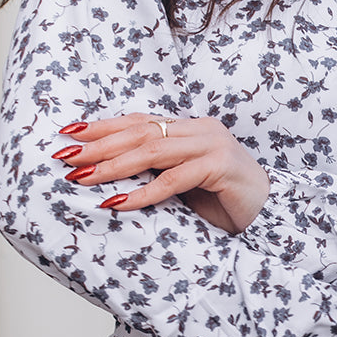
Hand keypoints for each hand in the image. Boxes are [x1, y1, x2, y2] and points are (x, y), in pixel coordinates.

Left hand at [52, 114, 270, 233]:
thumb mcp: (184, 182)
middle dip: (98, 144)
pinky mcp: (221, 167)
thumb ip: (158, 171)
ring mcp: (212, 145)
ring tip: (83, 176)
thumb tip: (110, 174)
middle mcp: (200, 129)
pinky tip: (119, 202)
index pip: (139, 121)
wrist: (271, 215)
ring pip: (153, 151)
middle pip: (140, 132)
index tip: (68, 133)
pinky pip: (174, 179)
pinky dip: (144, 192)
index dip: (103, 126)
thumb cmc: (225, 202)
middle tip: (66, 155)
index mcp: (190, 127)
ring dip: (113, 165)